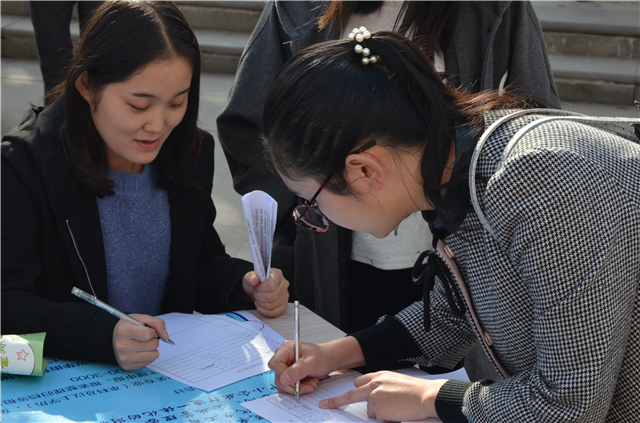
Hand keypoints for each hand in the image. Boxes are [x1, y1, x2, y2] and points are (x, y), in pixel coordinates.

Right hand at [112, 314, 167, 370]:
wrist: (113, 337)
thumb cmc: (129, 326)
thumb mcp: (142, 318)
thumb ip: (158, 323)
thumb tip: (166, 337)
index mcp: (124, 331)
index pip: (148, 334)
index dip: (153, 331)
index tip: (150, 330)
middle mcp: (122, 346)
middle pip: (153, 345)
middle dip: (153, 340)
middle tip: (146, 338)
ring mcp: (124, 358)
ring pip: (154, 355)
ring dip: (152, 349)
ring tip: (144, 344)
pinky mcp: (127, 366)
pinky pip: (149, 362)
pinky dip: (148, 356)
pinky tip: (140, 351)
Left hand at [242, 268, 288, 316]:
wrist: (256, 290)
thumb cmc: (255, 283)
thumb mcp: (249, 277)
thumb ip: (250, 277)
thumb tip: (254, 279)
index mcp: (277, 274)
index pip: (271, 285)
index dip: (261, 288)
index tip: (257, 287)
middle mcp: (284, 284)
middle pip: (271, 296)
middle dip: (259, 296)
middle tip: (256, 293)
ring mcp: (285, 295)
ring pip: (271, 305)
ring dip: (260, 303)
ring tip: (258, 298)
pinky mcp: (284, 305)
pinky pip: (273, 312)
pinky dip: (264, 311)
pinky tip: (261, 305)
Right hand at [268, 337, 365, 395]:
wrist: (329, 360)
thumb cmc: (323, 356)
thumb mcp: (312, 362)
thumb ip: (298, 370)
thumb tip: (284, 379)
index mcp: (287, 348)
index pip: (275, 364)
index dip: (282, 373)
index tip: (295, 379)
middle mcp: (284, 357)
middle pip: (278, 376)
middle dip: (293, 384)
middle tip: (308, 385)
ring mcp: (286, 366)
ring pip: (283, 383)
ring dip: (297, 387)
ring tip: (311, 383)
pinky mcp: (289, 374)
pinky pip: (288, 386)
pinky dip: (298, 388)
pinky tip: (308, 384)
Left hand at [319, 371, 447, 422]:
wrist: (427, 396)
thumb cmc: (416, 392)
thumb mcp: (396, 383)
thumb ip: (382, 387)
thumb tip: (373, 400)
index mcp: (380, 375)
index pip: (358, 382)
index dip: (347, 390)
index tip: (332, 394)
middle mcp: (374, 383)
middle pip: (351, 393)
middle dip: (337, 401)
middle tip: (324, 405)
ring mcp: (374, 394)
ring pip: (370, 410)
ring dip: (381, 413)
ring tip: (397, 409)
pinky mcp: (377, 406)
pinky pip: (379, 418)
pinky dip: (387, 419)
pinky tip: (398, 413)